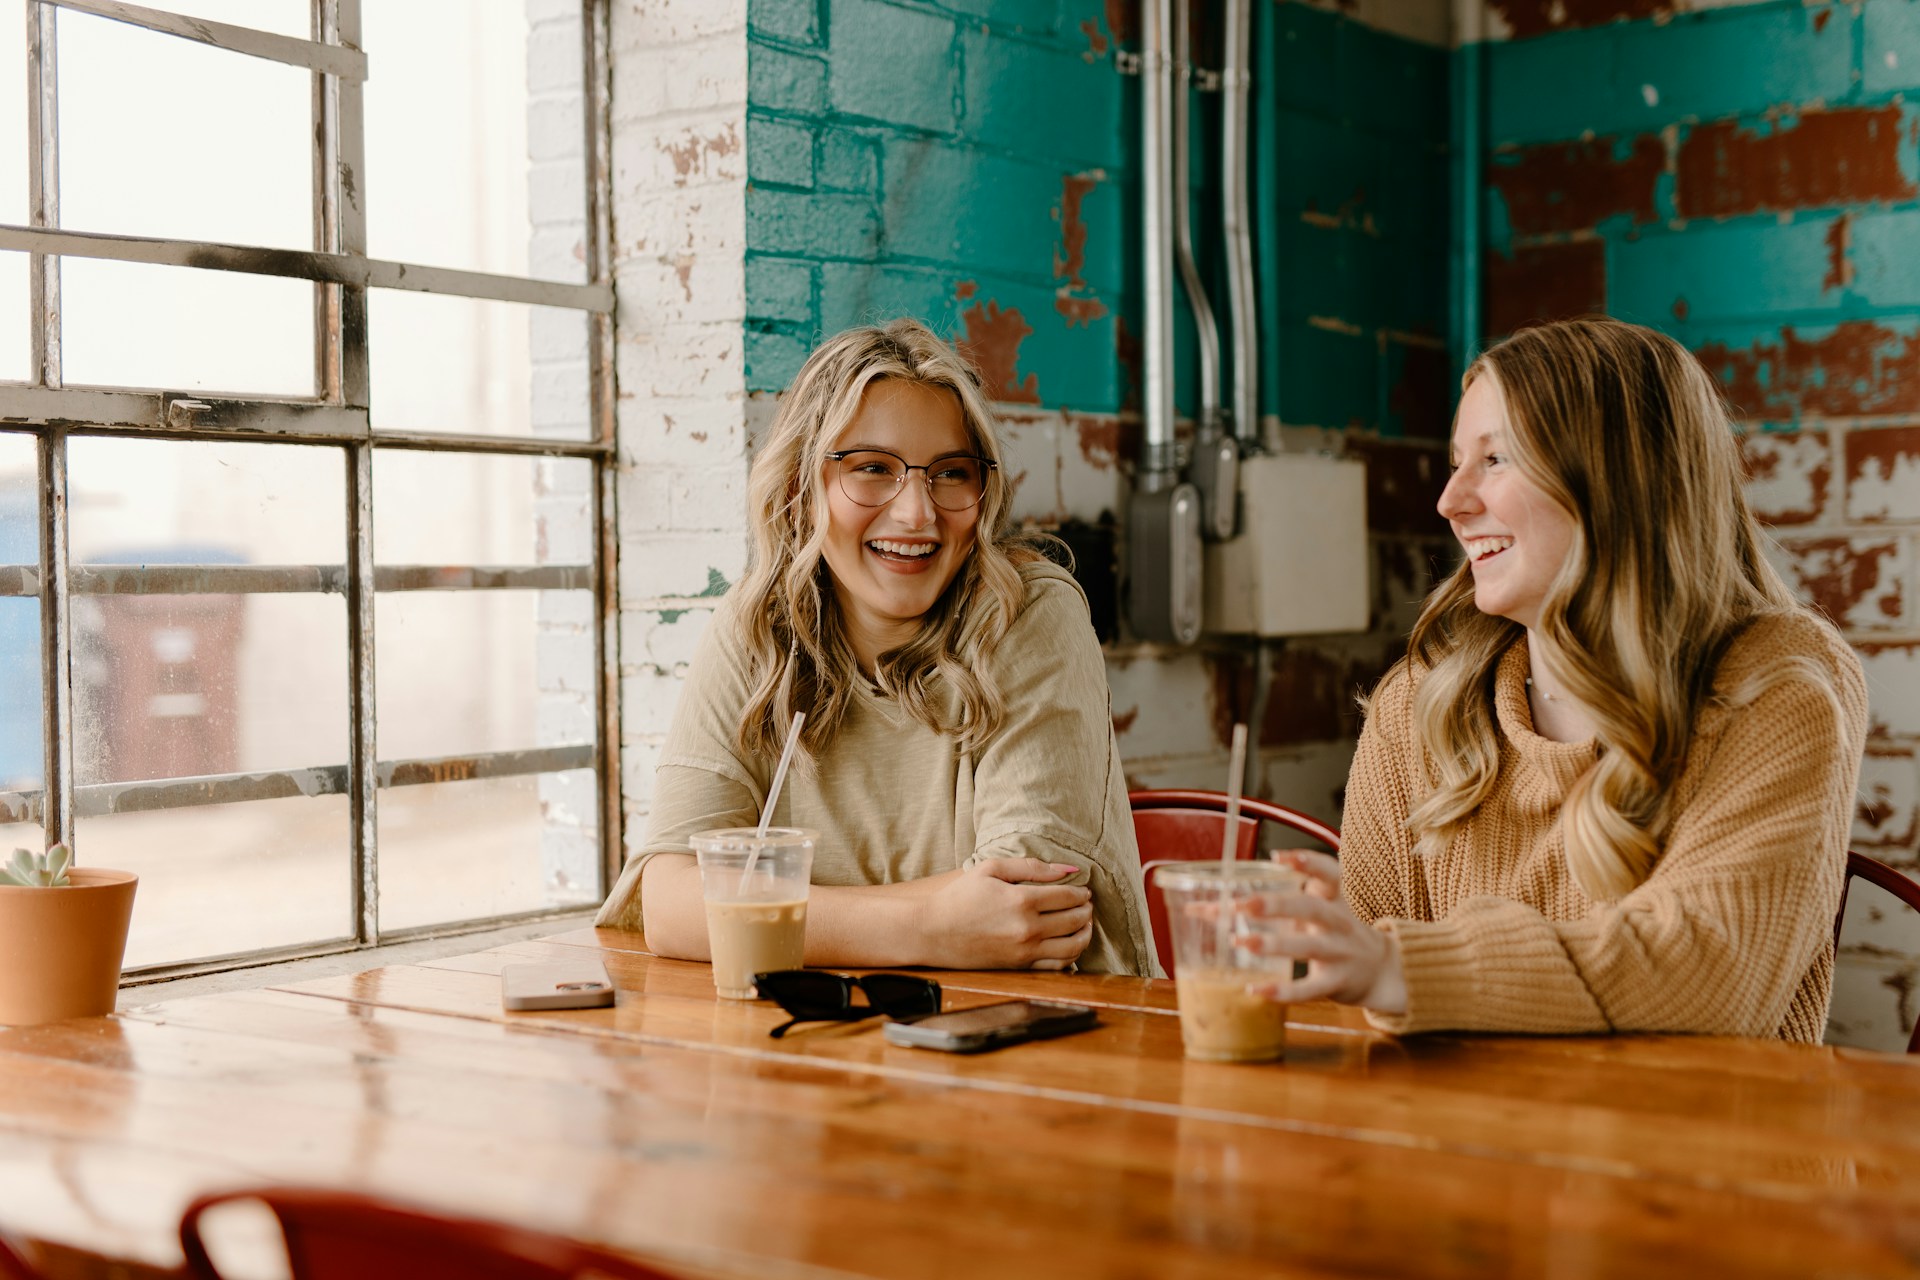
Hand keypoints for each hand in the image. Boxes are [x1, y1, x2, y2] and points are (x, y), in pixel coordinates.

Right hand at [909, 858, 1092, 970]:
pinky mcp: (1020, 967)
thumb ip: (1031, 867)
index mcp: (1022, 900)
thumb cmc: (959, 897)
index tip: (1083, 890)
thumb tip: (1068, 868)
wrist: (932, 932)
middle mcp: (1028, 928)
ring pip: (1073, 946)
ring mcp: (1025, 952)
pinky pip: (1058, 965)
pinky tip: (1070, 944)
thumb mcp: (990, 869)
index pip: (1068, 896)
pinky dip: (1072, 955)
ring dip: (1085, 933)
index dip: (1081, 892)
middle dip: (1086, 910)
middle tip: (1086, 904)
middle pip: (1075, 920)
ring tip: (1084, 924)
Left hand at [1243, 850, 1406, 1013]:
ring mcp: (1339, 953)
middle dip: (1275, 905)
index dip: (1307, 863)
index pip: (1329, 874)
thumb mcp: (1316, 911)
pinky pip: (1308, 988)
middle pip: (1311, 908)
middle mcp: (1339, 923)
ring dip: (1272, 943)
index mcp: (1334, 900)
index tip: (1278, 856)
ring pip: (1308, 946)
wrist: (1379, 970)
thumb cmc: (1333, 933)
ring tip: (1238, 941)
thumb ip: (1275, 905)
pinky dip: (1281, 990)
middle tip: (1240, 905)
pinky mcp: (1335, 983)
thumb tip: (1210, 906)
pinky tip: (1253, 989)